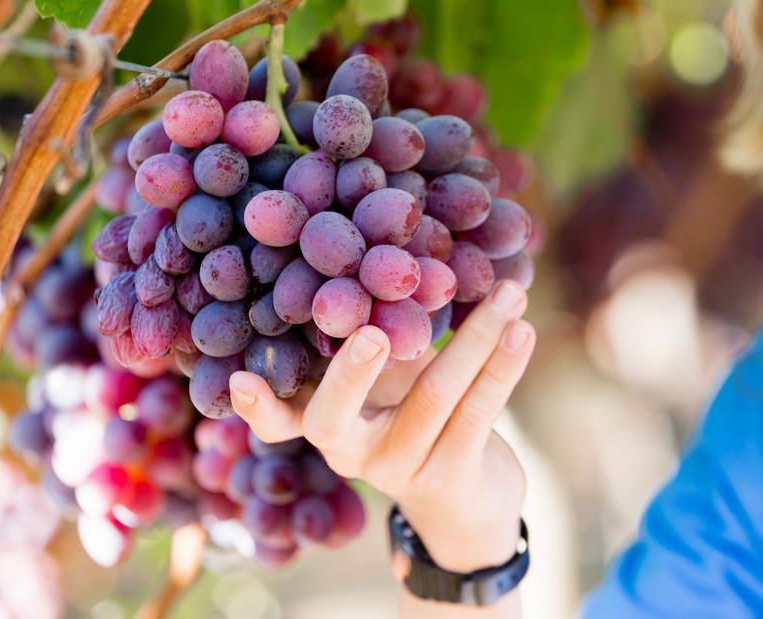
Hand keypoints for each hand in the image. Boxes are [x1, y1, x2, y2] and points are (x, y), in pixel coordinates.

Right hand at [228, 280, 535, 571]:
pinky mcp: (451, 476)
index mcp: (329, 428)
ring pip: (433, 397)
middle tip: (372, 330)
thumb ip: (389, 337)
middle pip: (338, 418)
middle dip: (352, 372)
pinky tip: (522, 330)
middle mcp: (353, 456)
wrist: (467, 500)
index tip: (240, 379)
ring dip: (476, 337)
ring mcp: (400, 471)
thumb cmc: (421, 418)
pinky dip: (502, 365)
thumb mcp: (395, 383)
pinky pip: (477, 413)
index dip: (259, 406)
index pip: (282, 422)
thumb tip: (403, 261)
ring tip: (508, 293)